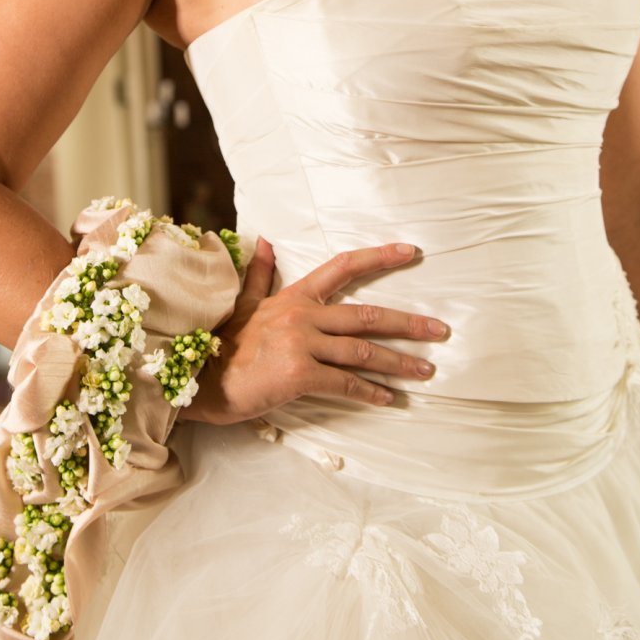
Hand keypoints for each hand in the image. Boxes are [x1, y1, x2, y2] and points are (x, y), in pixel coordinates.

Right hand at [181, 236, 448, 426]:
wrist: (199, 380)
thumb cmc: (222, 345)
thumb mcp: (242, 304)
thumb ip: (259, 274)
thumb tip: (264, 240)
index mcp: (294, 296)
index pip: (343, 267)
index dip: (380, 257)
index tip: (411, 252)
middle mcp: (302, 315)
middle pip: (367, 315)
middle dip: (408, 324)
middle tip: (440, 329)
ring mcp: (301, 344)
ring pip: (364, 352)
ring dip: (399, 363)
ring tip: (426, 371)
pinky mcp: (299, 374)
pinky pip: (345, 383)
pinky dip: (371, 392)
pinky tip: (390, 400)